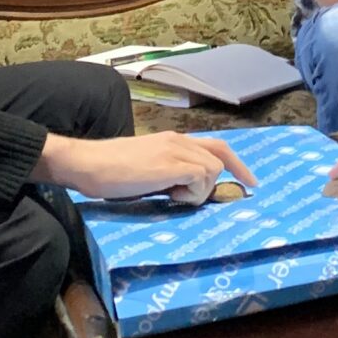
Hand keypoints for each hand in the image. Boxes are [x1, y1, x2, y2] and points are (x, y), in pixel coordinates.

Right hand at [51, 133, 255, 206]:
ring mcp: (175, 151)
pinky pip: (200, 179)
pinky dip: (191, 194)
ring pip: (212, 170)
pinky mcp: (171, 165)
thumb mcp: (146, 167)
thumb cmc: (108, 169)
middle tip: (231, 192)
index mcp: (173, 140)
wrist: (88, 163)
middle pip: (220, 156)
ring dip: (200, 190)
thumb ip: (167, 171)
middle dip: (230, 176)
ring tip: (172, 196)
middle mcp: (178, 141)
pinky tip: (169, 196)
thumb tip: (183, 188)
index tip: (249, 180)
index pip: (215, 145)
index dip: (235, 162)